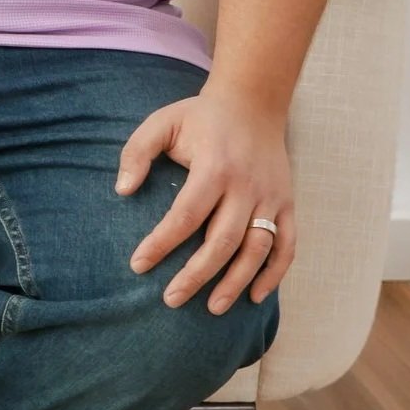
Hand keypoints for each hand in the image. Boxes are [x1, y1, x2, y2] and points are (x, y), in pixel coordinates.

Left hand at [118, 90, 294, 313]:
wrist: (252, 102)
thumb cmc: (199, 117)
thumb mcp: (161, 122)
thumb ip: (137, 152)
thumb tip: (122, 190)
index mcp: (214, 167)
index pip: (186, 215)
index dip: (162, 243)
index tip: (139, 265)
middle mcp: (247, 186)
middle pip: (223, 240)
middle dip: (197, 274)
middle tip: (171, 299)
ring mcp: (272, 197)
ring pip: (258, 249)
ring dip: (236, 281)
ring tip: (213, 307)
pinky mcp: (288, 204)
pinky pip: (287, 245)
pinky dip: (275, 273)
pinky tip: (255, 296)